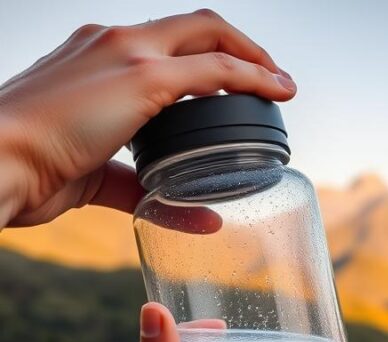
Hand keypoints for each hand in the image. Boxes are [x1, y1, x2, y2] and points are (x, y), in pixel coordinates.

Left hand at [0, 9, 295, 226]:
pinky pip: (143, 179)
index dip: (253, 57)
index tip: (285, 88)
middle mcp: (114, 70)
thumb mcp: (143, 78)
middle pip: (191, 64)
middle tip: (271, 100)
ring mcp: (101, 116)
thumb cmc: (58, 117)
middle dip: (237, 77)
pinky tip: (199, 217)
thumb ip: (200, 76)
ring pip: (167, 118)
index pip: (207, 35)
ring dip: (205, 125)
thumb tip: (247, 81)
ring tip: (235, 143)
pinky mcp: (91, 165)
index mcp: (127, 42)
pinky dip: (175, 195)